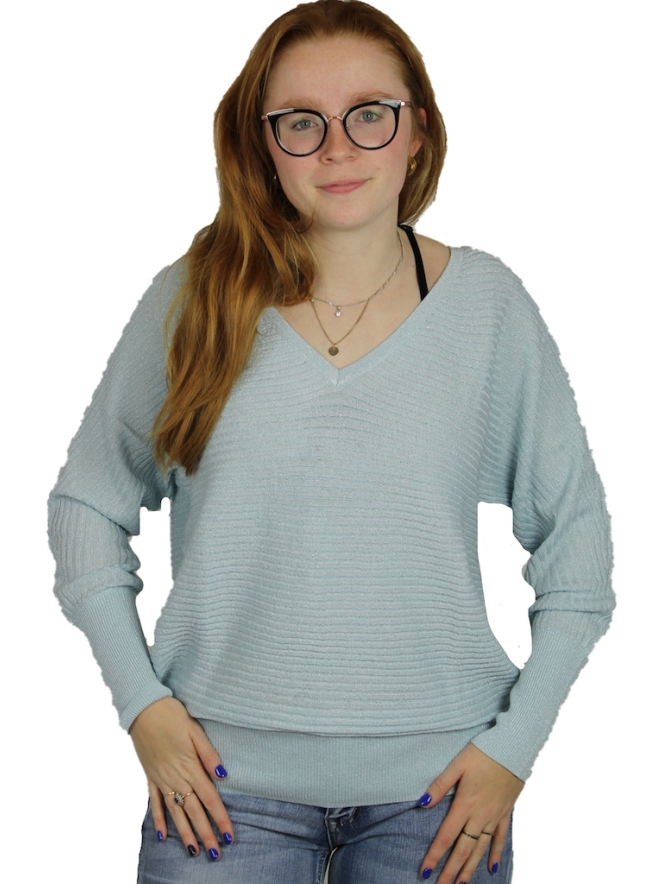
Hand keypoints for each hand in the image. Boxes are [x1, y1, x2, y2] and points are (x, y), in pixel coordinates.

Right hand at [129, 696, 233, 859]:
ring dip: (185, 832)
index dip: (220, 818)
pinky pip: (154, 802)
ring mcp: (161, 779)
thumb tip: (223, 776)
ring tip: (194, 851)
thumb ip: (208, 754)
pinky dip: (159, 819)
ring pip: (175, 812)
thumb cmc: (172, 715)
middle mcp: (175, 777)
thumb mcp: (194, 729)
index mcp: (190, 766)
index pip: (209, 798)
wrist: (143, 708)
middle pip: (194, 811)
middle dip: (206, 833)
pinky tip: (163, 836)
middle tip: (215, 854)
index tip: (229, 835)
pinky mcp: (150, 776)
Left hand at [417, 744, 523, 881]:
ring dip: (470, 867)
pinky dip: (495, 854)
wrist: (514, 747)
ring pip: (480, 848)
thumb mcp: (457, 764)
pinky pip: (500, 838)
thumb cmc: (483, 752)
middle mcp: (480, 815)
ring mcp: (494, 816)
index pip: (446, 836)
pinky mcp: (506, 812)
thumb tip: (422, 804)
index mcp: (465, 804)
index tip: (425, 871)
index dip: (435, 855)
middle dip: (451, 870)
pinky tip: (490, 868)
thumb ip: (440, 785)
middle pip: (463, 849)